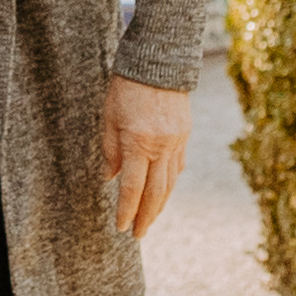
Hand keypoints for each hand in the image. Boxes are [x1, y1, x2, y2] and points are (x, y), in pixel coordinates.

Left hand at [105, 75, 188, 238]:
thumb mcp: (109, 117)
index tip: (120, 227)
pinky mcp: (185, 135)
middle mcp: (162, 146)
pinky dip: (170, 183)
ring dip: (160, 205)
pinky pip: (178, 166)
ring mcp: (177, 141)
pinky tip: (163, 192)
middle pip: (156, 193)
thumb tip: (110, 179)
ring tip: (149, 219)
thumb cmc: (126, 87)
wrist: (159, 61)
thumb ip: (110, 151)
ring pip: (170, 183)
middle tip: (137, 234)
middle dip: (146, 217)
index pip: (132, 188)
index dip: (126, 210)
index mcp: (139, 142)